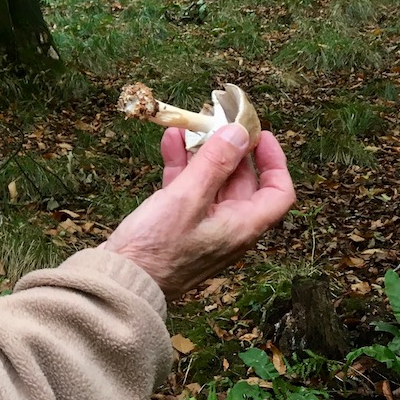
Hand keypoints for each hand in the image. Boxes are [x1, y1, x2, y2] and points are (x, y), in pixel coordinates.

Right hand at [99, 123, 294, 301]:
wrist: (121, 280)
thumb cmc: (156, 248)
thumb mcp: (187, 198)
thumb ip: (215, 163)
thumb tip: (240, 132)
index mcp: (242, 226)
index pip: (278, 193)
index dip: (274, 161)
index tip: (260, 135)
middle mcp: (228, 227)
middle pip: (241, 181)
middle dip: (229, 149)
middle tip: (217, 119)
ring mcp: (202, 225)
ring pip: (211, 181)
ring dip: (201, 153)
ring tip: (188, 124)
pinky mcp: (177, 224)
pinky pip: (187, 189)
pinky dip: (181, 165)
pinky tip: (170, 142)